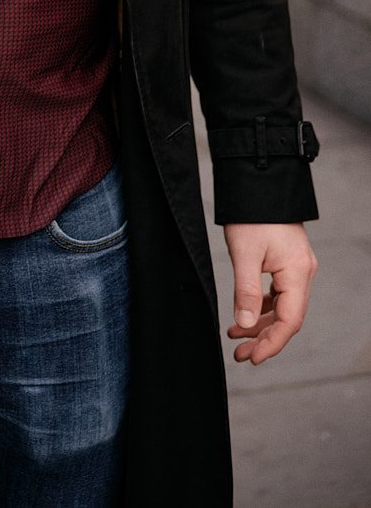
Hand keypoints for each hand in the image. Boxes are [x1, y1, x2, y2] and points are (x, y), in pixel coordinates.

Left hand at [223, 222, 316, 364]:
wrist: (259, 181)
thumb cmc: (252, 214)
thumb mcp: (244, 253)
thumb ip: (245, 291)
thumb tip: (245, 325)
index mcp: (297, 272)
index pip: (289, 320)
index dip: (271, 343)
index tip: (252, 358)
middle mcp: (303, 272)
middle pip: (287, 317)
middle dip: (263, 338)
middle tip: (240, 355)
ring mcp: (297, 267)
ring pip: (282, 306)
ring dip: (260, 323)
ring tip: (235, 337)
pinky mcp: (287, 261)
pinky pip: (278, 293)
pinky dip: (262, 306)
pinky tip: (245, 315)